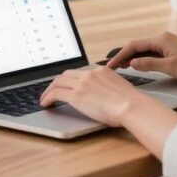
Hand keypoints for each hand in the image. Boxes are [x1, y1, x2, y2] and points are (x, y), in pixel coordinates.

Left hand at [39, 66, 159, 126]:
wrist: (131, 106)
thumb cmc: (130, 103)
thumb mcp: (120, 88)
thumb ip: (109, 88)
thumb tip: (106, 96)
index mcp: (101, 71)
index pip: (80, 72)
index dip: (70, 79)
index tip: (66, 84)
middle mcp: (89, 74)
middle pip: (66, 74)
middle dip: (57, 83)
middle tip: (52, 90)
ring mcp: (82, 84)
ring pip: (58, 82)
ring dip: (49, 90)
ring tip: (45, 98)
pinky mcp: (76, 95)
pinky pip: (55, 93)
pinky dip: (47, 97)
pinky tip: (45, 104)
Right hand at [106, 31, 176, 81]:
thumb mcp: (170, 67)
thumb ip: (149, 64)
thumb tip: (133, 62)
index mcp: (161, 39)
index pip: (134, 45)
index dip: (120, 55)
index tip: (110, 65)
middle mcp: (163, 38)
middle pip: (138, 46)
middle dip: (124, 56)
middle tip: (112, 67)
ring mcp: (168, 43)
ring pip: (145, 49)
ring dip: (133, 57)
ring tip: (121, 67)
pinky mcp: (172, 49)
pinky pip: (152, 52)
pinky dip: (143, 58)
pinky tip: (139, 65)